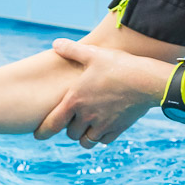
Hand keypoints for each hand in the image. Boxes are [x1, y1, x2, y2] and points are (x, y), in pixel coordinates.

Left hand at [34, 38, 166, 145]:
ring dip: (84, 136)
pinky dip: (101, 137)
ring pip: (87, 141)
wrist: (146, 81)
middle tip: (71, 120)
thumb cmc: (118, 66)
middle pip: (70, 133)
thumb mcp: (92, 54)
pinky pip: (104, 141)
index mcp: (75, 100)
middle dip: (69, 128)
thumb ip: (72, 49)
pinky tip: (103, 127)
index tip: (38, 135)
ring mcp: (103, 125)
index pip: (52, 124)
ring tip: (86, 127)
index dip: (43, 131)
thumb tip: (55, 43)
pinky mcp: (118, 129)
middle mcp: (86, 117)